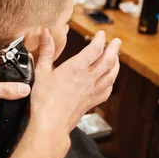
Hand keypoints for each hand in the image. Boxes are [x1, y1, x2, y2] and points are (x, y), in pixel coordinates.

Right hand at [29, 29, 120, 143]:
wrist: (51, 123)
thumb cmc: (45, 99)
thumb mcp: (41, 71)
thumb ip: (45, 51)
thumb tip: (46, 34)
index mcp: (77, 68)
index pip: (95, 49)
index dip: (100, 39)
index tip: (102, 34)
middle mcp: (88, 78)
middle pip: (108, 60)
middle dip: (114, 49)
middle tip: (117, 42)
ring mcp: (92, 91)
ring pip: (111, 75)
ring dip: (116, 65)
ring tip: (117, 59)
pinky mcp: (91, 102)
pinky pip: (107, 91)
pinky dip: (111, 83)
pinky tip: (110, 82)